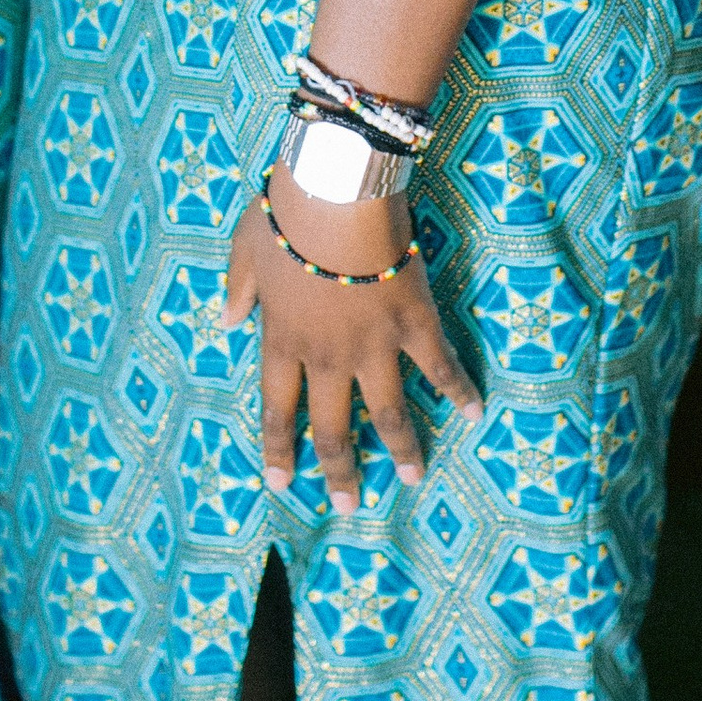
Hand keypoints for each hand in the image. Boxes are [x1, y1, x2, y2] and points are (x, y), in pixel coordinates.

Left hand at [225, 163, 481, 518]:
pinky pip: (440, 367)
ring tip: (414, 479)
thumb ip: (238, 291)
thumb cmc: (286, 215)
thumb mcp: (245, 250)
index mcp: (283, 340)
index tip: (280, 482)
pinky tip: (475, 415)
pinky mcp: (415, 326)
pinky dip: (460, 391)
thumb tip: (225, 322)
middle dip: (340, 469)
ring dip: (402, 450)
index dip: (278, 448)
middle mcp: (327, 356)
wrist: (336, 195)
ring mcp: (375, 346)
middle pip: (333, 426)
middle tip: (348, 505)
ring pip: (389, 412)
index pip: (277, 409)